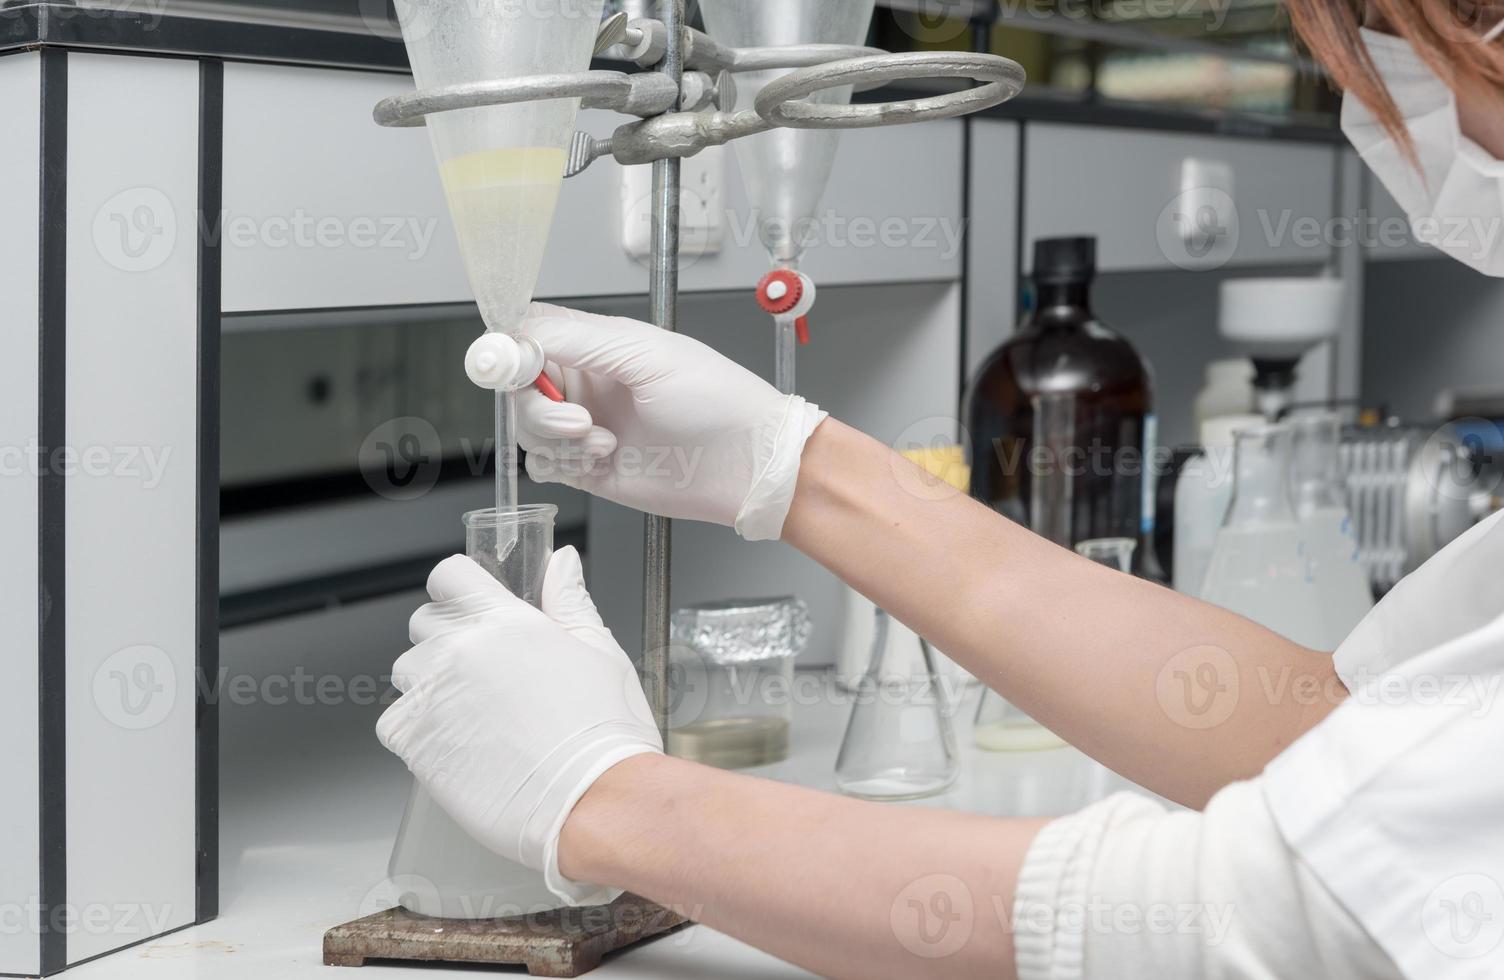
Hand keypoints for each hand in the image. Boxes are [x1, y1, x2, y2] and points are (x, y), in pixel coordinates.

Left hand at [376, 547, 661, 905]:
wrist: (594, 801)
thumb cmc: (605, 734)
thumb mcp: (600, 652)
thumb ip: (570, 601)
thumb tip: (560, 561)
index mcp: (505, 622)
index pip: (450, 576)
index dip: (460, 588)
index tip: (472, 606)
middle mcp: (460, 652)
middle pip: (424, 623)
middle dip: (447, 637)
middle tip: (484, 670)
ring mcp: (433, 697)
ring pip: (407, 673)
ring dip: (430, 684)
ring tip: (472, 714)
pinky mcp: (416, 744)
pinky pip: (394, 722)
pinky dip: (415, 730)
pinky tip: (456, 743)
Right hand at [515, 303, 827, 541]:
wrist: (746, 465)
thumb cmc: (716, 401)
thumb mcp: (646, 354)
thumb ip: (576, 339)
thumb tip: (515, 332)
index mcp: (597, 343)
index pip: (528, 332)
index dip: (509, 349)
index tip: (511, 367)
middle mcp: (586, 381)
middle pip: (518, 384)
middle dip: (537, 405)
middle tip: (578, 420)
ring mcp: (585, 425)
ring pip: (526, 427)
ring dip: (554, 438)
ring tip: (603, 442)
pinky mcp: (587, 466)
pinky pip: (542, 463)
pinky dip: (561, 464)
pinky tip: (603, 460)